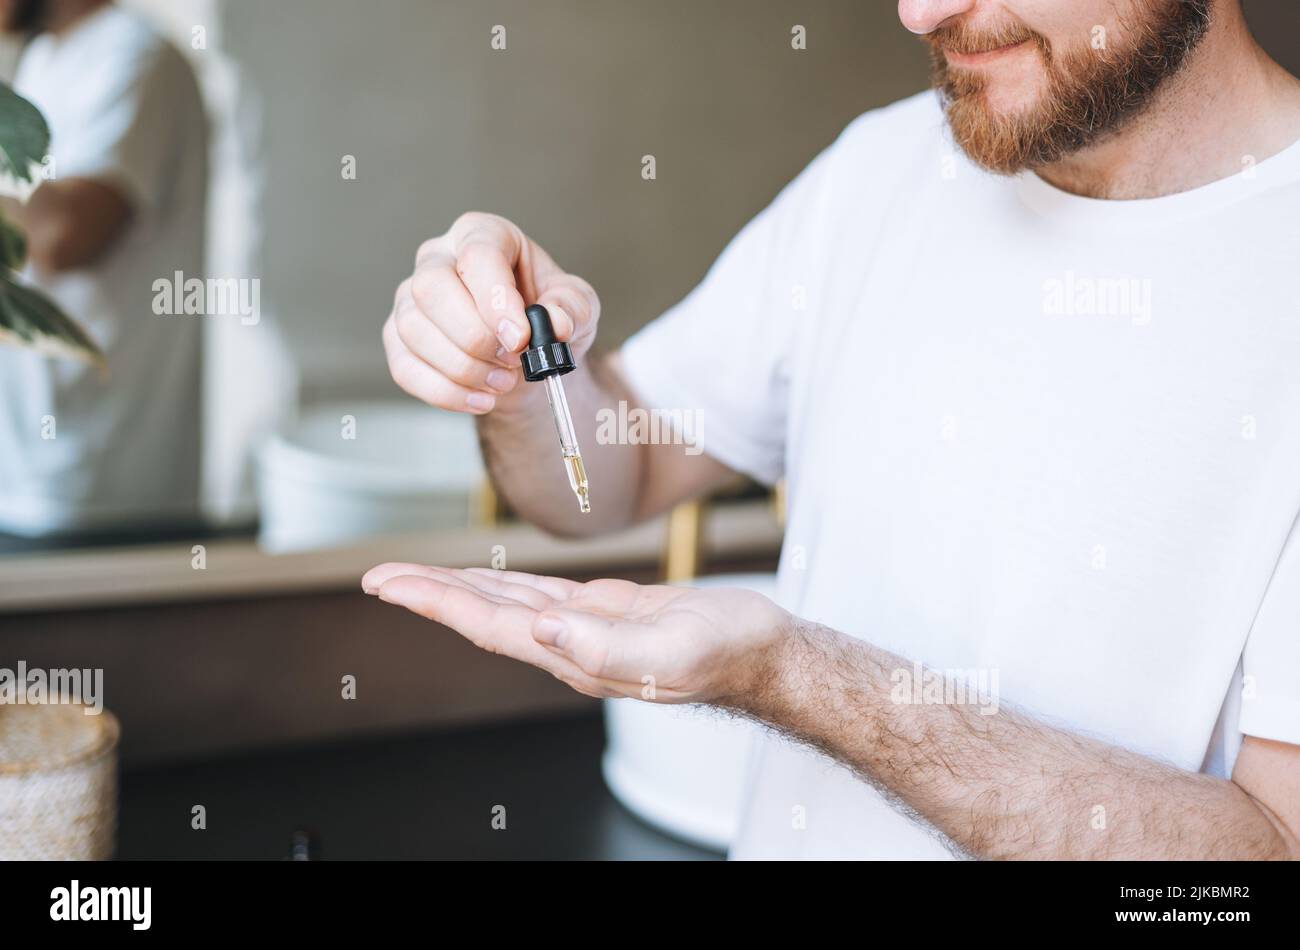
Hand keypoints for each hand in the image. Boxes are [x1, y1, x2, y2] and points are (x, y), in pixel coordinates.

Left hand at [361, 564, 791, 704]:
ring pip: (507, 605)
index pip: (489, 626)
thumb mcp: (672, 649)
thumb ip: (607, 644)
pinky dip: (506, 584)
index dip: (435, 603)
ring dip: (458, 589)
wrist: (763, 652)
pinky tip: (489, 579)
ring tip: (415, 577)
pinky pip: (540, 595)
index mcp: (576, 656)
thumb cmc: (729, 652)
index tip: (388, 585)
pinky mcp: (605, 612)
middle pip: (484, 616)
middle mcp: (569, 645)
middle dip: (429, 594)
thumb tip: (543, 628)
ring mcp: (585, 629)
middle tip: (378, 577)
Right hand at [383, 212, 599, 415]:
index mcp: (483, 235)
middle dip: (474, 336)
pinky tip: (480, 399)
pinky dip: (446, 393)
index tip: (521, 338)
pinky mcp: (397, 339)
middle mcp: (437, 258)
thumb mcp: (577, 306)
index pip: (478, 255)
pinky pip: (405, 368)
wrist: (526, 357)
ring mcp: (410, 298)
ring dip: (464, 368)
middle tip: (513, 361)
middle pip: (431, 287)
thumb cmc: (545, 317)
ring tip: (504, 382)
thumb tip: (555, 323)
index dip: (496, 300)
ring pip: (414, 330)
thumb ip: (572, 309)